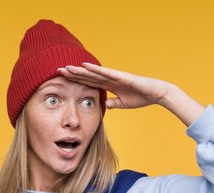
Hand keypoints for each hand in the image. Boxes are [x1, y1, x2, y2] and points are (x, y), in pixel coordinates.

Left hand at [57, 63, 174, 109]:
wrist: (156, 94)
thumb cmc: (141, 98)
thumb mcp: (123, 104)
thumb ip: (113, 103)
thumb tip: (105, 105)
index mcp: (108, 86)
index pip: (89, 83)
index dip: (76, 81)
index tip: (63, 80)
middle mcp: (109, 79)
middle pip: (87, 76)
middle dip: (73, 74)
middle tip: (58, 71)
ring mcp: (114, 77)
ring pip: (93, 73)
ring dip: (80, 70)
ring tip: (67, 67)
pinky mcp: (121, 77)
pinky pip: (106, 72)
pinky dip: (96, 69)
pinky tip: (86, 66)